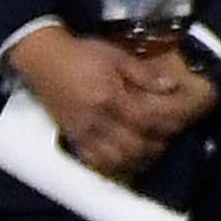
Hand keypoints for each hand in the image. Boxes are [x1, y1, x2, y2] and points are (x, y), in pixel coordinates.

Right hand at [9, 28, 204, 179]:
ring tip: (146, 150)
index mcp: (109, 97)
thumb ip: (143, 74)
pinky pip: (94, 162)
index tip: (176, 123)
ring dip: (135, 160)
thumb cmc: (81, 54)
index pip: (145, 121)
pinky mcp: (73, 138)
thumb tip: (170, 86)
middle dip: (154, 146)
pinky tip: (122, 159)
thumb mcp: (116, 56)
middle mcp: (96, 120)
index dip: (165, 126)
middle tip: (164, 138)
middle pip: (133, 146)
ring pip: (115, 160)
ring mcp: (83, 133)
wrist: (44, 59)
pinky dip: (112, 166)